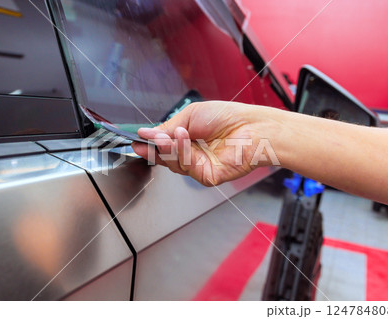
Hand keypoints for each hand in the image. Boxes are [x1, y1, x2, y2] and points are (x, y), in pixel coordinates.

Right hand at [132, 101, 279, 185]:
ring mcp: (199, 166)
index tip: (136, 141)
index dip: (149, 145)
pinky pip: (187, 166)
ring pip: (173, 163)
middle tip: (142, 143)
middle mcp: (192, 154)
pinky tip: (184, 137)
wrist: (252, 127)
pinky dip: (182, 151)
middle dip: (152, 150)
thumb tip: (146, 133)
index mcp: (188, 139)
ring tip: (169, 135)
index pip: (163, 145)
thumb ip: (166, 127)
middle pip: (164, 158)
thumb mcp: (189, 115)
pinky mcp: (206, 176)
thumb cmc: (227, 117)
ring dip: (168, 147)